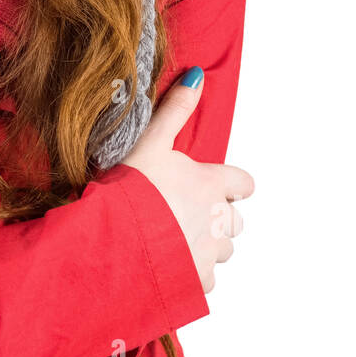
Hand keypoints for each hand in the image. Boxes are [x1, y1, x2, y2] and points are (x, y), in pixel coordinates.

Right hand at [122, 70, 254, 293]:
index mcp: (211, 184)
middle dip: (217, 217)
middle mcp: (218, 219)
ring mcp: (209, 252)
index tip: (213, 185)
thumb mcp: (150, 142)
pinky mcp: (197, 280)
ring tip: (173, 239)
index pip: (244, 183)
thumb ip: (176, 110)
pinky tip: (168, 264)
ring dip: (206, 245)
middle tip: (183, 213)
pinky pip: (206, 279)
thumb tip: (198, 76)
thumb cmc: (129, 190)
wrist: (111, 238)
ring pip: (222, 250)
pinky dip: (191, 273)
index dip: (230, 184)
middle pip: (236, 221)